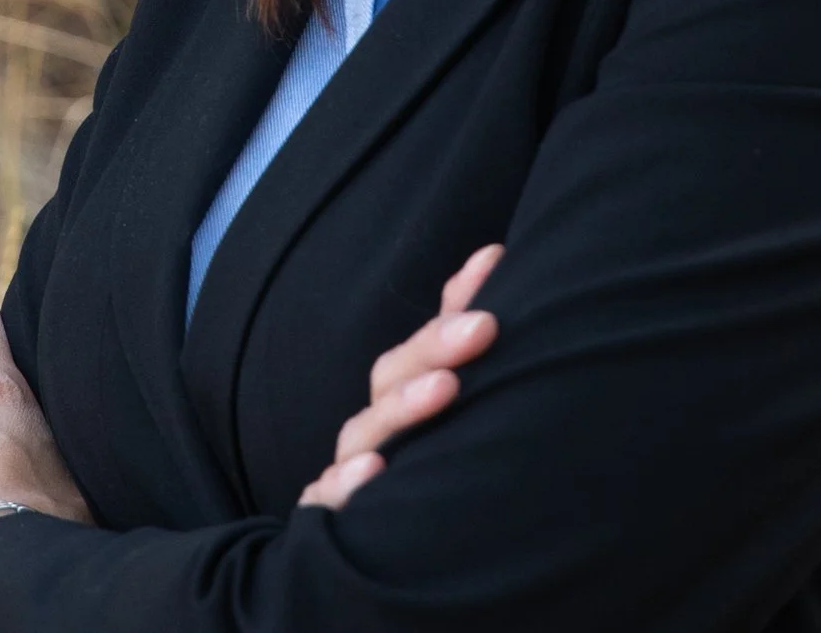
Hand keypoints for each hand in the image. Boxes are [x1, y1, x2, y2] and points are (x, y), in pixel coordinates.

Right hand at [299, 243, 502, 509]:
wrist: (376, 563)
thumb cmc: (426, 473)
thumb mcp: (450, 407)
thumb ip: (465, 340)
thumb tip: (493, 258)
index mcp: (404, 396)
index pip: (426, 343)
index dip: (457, 301)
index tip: (494, 263)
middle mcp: (376, 428)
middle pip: (394, 377)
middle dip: (437, 347)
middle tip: (484, 327)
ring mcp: (349, 471)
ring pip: (365, 433)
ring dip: (404, 408)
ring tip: (446, 388)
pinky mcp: (326, 520)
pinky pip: (326, 500)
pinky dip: (345, 485)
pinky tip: (374, 471)